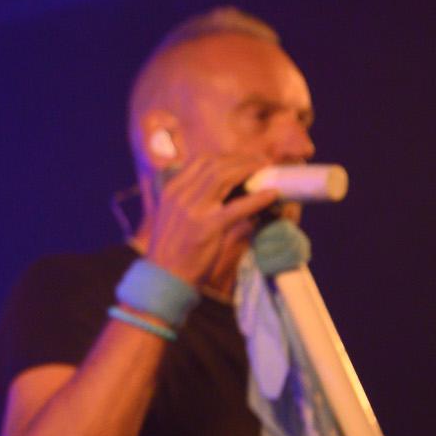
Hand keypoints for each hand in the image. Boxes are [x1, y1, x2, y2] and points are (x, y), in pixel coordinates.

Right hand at [144, 151, 279, 285]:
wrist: (164, 278)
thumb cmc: (173, 251)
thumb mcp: (174, 217)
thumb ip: (192, 200)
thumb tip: (225, 191)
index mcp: (172, 191)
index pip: (201, 161)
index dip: (227, 157)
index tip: (244, 160)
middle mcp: (180, 195)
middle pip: (215, 165)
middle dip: (242, 160)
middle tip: (262, 163)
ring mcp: (192, 211)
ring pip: (224, 177)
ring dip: (250, 170)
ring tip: (268, 171)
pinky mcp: (206, 228)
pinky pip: (237, 207)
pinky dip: (257, 198)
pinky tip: (272, 195)